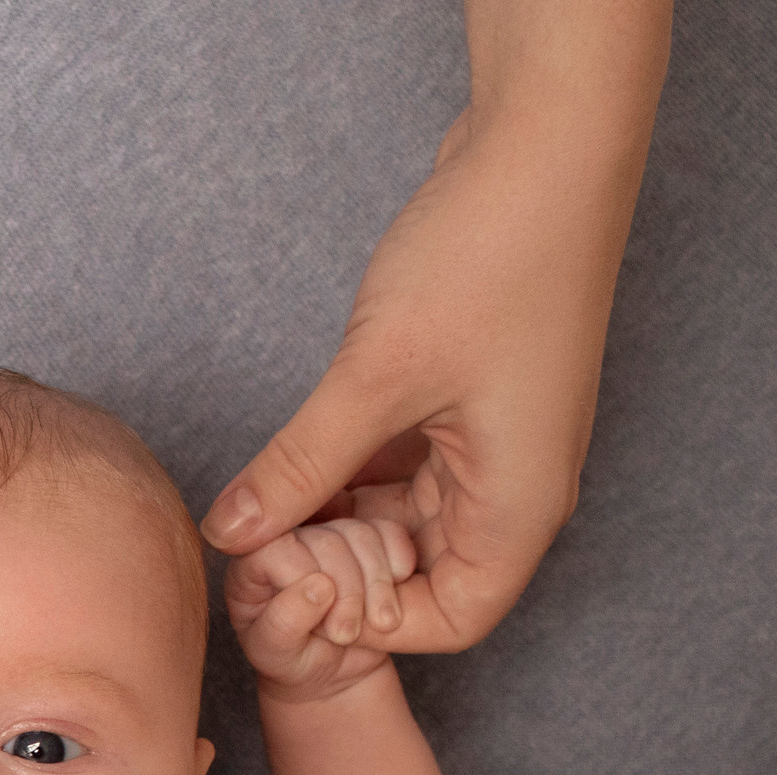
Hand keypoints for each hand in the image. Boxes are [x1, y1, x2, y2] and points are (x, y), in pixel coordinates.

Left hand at [203, 2, 669, 652]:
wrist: (546, 145)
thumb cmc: (488, 257)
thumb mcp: (375, 378)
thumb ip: (299, 465)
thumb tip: (230, 534)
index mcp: (518, 504)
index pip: (453, 620)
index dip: (374, 627)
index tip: (296, 590)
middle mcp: (514, 485)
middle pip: (422, 572)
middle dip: (341, 569)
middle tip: (259, 545)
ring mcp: (493, 442)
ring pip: (403, 517)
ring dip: (336, 518)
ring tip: (263, 505)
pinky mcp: (467, 400)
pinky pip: (403, 466)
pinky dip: (349, 472)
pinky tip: (289, 462)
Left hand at [226, 517, 415, 701]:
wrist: (331, 670)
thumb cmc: (292, 661)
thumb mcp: (275, 656)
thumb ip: (282, 624)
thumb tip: (318, 586)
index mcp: (252, 564)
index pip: (275, 546)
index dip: (305, 580)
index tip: (323, 625)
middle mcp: (289, 542)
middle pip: (324, 539)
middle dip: (347, 590)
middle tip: (347, 634)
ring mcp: (330, 537)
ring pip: (360, 534)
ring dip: (377, 582)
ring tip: (379, 625)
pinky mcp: (366, 543)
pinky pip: (389, 531)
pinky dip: (399, 561)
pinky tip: (398, 590)